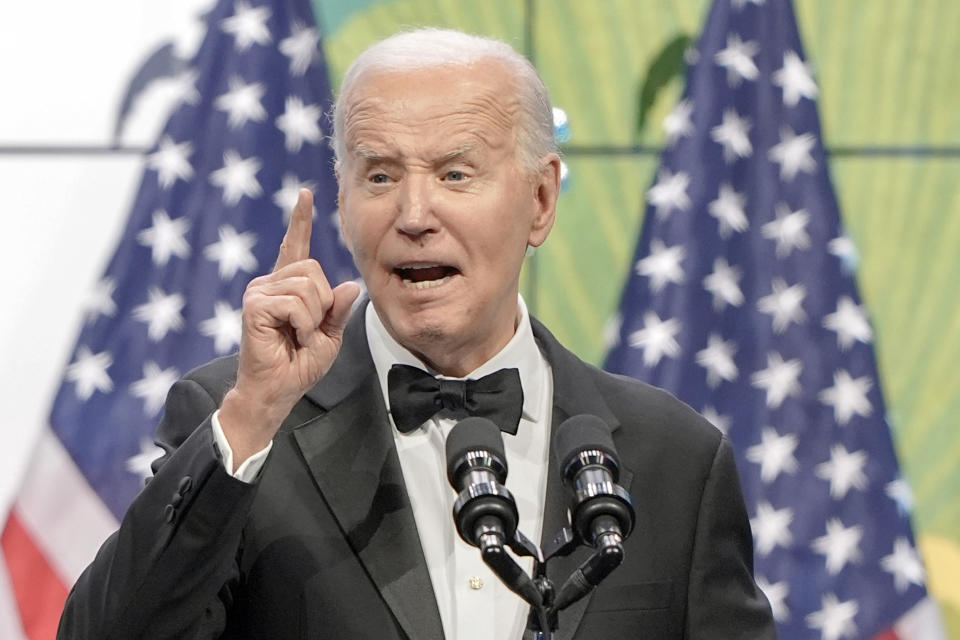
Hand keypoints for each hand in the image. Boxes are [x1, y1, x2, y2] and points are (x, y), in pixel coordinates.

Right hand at [219, 189, 360, 467]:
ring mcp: (260, 292)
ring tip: (296, 335)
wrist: (277, 390)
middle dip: (322, 304)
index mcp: (288, 287)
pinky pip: (296, 304)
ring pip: (308, 287)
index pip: (296, 246)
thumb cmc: (299, 365)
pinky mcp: (254, 305)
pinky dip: (302, 325)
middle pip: (313, 270)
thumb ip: (339, 311)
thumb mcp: (329, 336)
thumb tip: (351, 285)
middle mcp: (270, 283)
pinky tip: (289, 337)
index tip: (306, 193)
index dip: (302, 220)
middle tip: (307, 330)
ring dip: (312, 318)